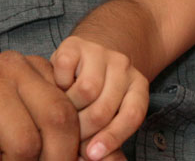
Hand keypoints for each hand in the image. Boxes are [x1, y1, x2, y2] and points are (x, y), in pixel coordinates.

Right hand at [52, 35, 149, 159]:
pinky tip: (57, 88)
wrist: (89, 49)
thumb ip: (109, 139)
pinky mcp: (74, 44)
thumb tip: (102, 160)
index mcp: (137, 84)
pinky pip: (64, 70)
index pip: (132, 115)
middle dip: (83, 130)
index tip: (93, 155)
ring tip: (63, 113)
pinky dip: (57, 84)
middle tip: (70, 136)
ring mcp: (100, 52)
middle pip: (104, 109)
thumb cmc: (97, 93)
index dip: (112, 138)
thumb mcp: (110, 113)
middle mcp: (123, 65)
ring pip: (86, 91)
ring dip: (68, 108)